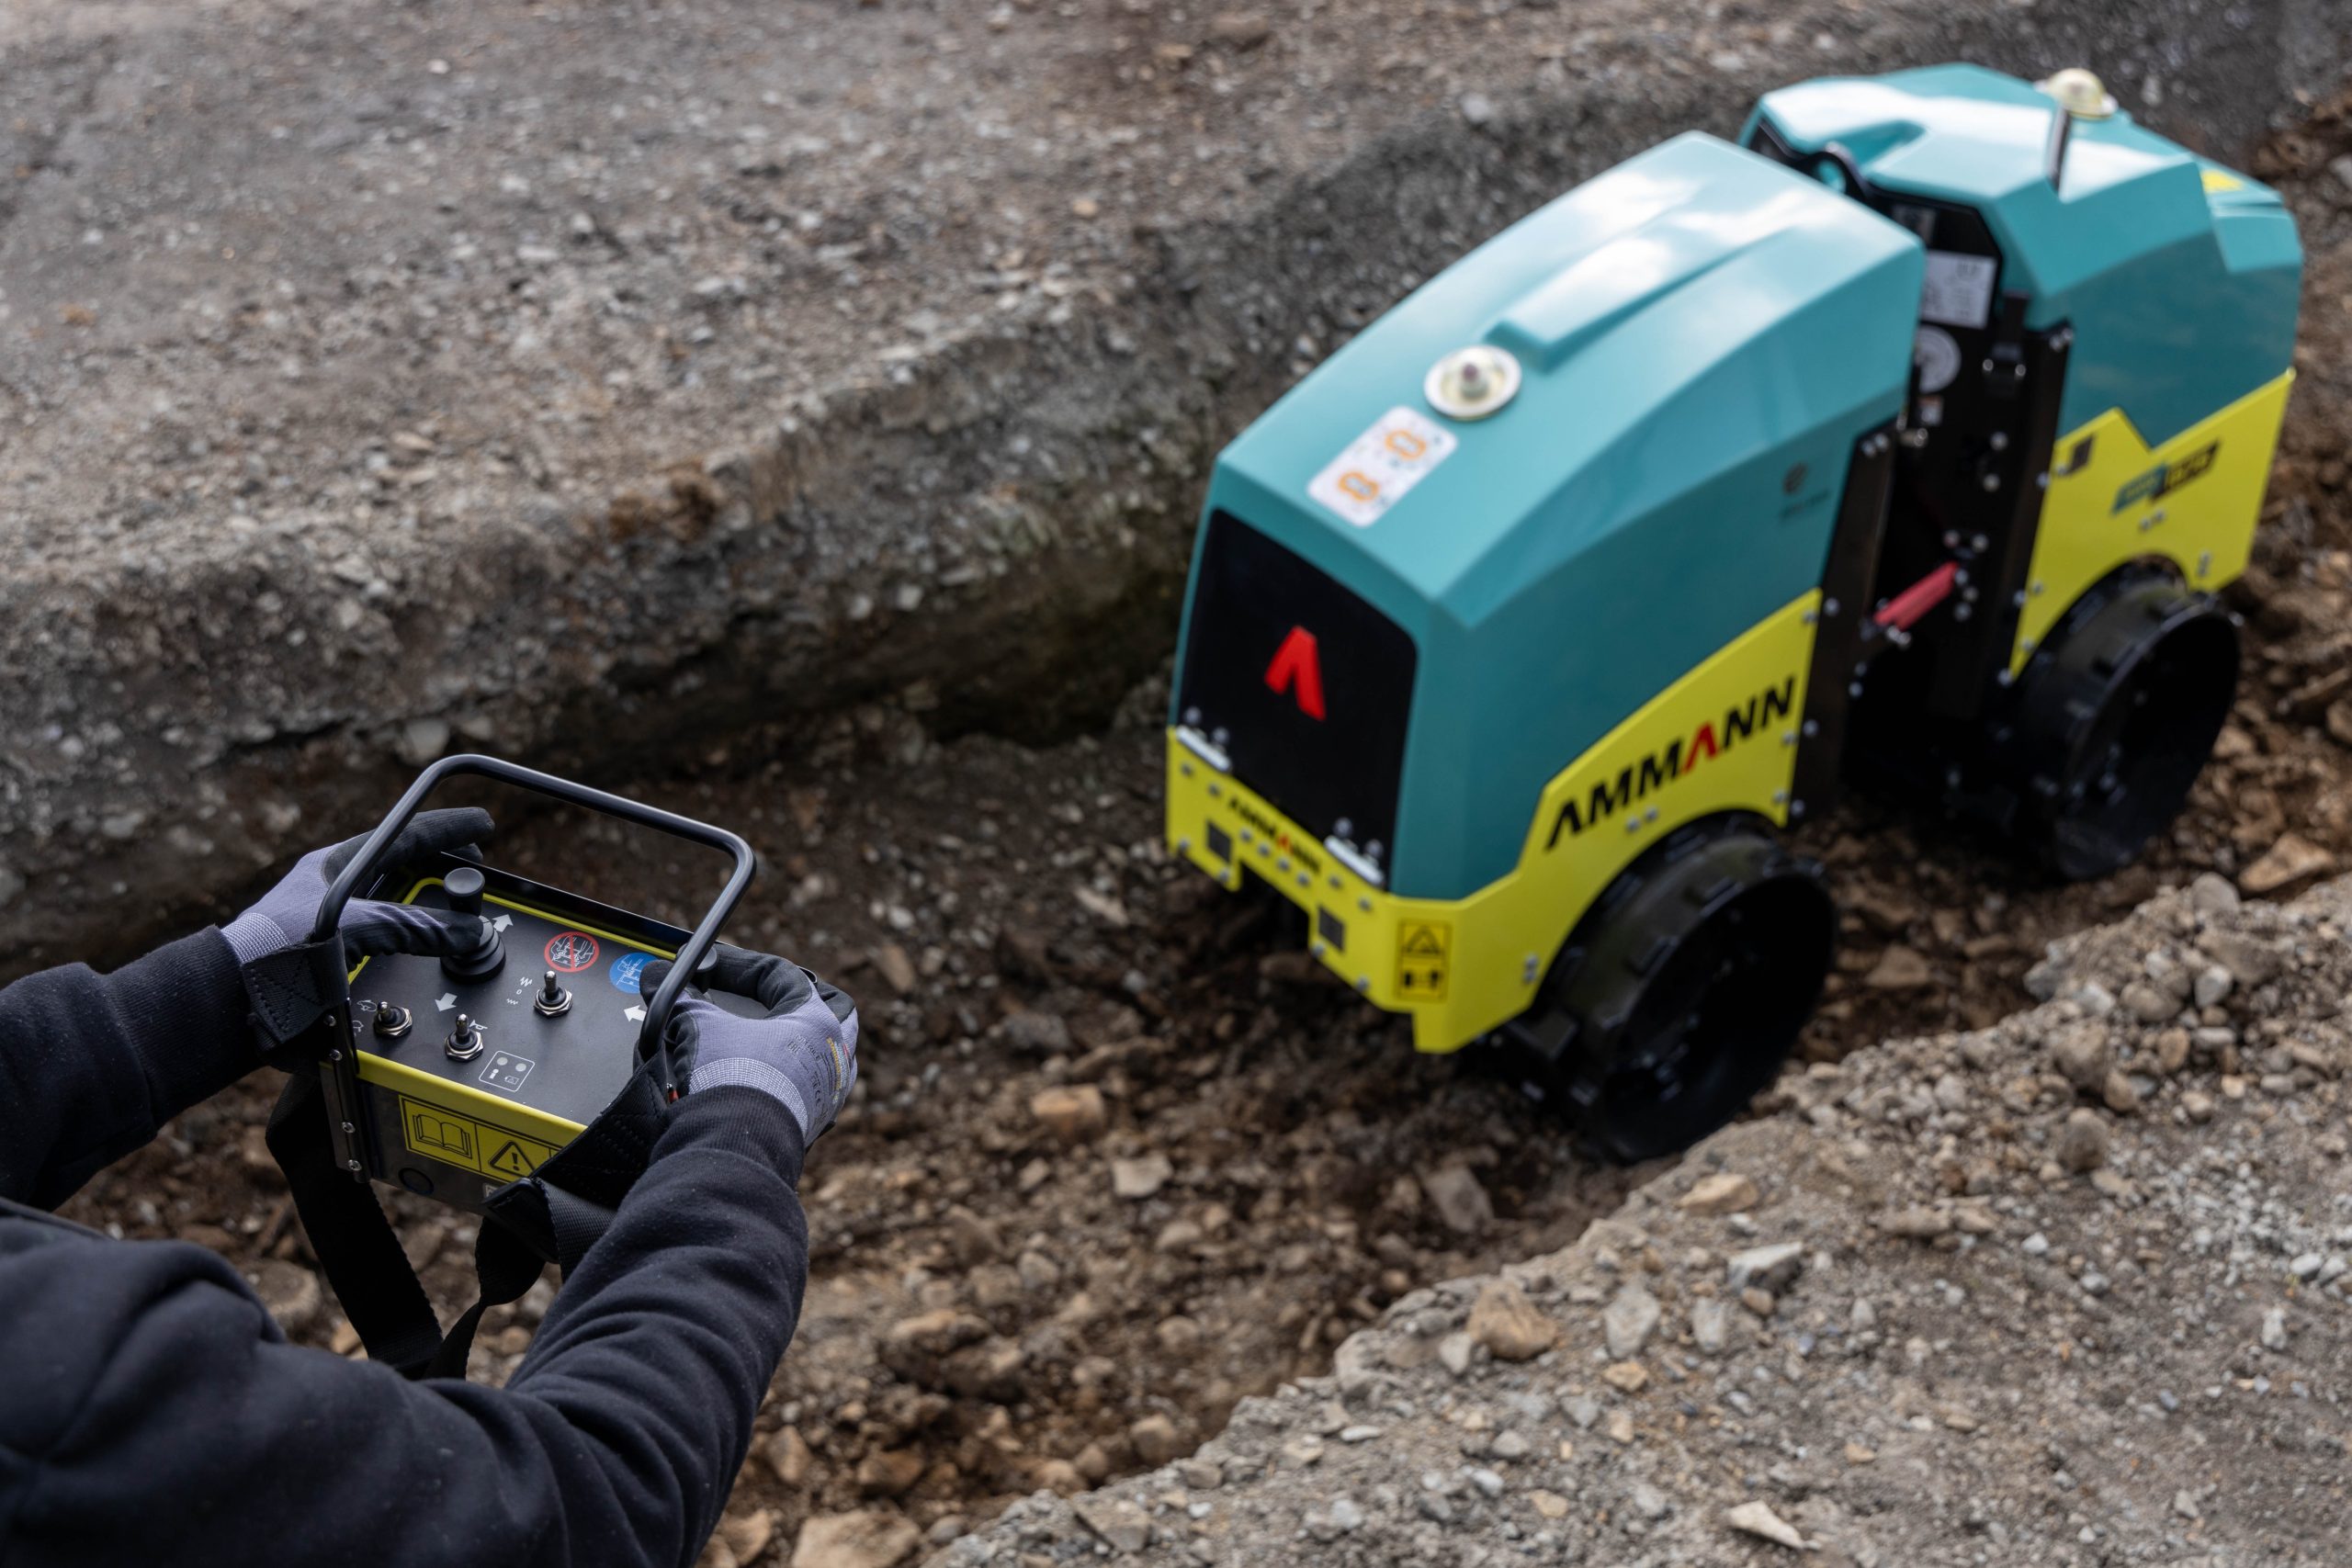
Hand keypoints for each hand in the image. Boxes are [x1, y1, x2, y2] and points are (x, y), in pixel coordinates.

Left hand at [222, 808, 495, 964]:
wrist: (227, 1005)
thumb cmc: (272, 952)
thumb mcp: (351, 927)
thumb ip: (413, 928)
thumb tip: (466, 932)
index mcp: (335, 867)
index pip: (403, 835)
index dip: (447, 828)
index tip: (483, 825)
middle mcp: (337, 894)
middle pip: (405, 872)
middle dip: (444, 869)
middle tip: (477, 873)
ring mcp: (337, 929)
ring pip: (399, 913)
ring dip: (431, 917)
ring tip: (462, 918)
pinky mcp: (337, 965)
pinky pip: (390, 951)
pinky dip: (416, 952)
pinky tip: (430, 962)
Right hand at [637, 947, 858, 1144]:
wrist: (736, 1148)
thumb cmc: (732, 1083)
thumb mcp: (700, 1029)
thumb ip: (681, 998)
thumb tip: (656, 977)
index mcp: (816, 1022)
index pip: (781, 975)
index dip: (738, 965)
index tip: (708, 969)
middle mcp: (833, 1056)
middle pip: (835, 1009)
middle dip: (802, 999)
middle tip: (772, 995)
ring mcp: (828, 1093)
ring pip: (828, 1055)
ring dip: (801, 1043)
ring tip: (770, 1038)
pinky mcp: (812, 1124)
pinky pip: (811, 1092)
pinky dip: (790, 1081)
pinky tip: (765, 1081)